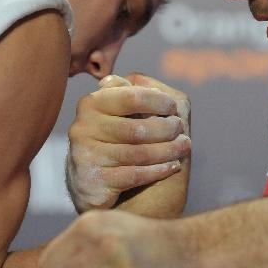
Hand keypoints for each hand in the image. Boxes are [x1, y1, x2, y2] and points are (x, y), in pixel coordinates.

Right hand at [66, 73, 190, 212]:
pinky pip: (134, 175)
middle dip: (166, 129)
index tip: (173, 107)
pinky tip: (173, 166)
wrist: (98, 185)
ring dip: (168, 150)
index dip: (158, 101)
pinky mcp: (92, 181)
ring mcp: (85, 156)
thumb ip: (133, 94)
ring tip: (184, 147)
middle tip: (181, 129)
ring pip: (138, 153)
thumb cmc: (119, 141)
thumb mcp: (123, 113)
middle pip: (136, 129)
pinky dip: (158, 170)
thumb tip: (141, 82)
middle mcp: (82, 128)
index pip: (131, 97)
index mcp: (91, 104)